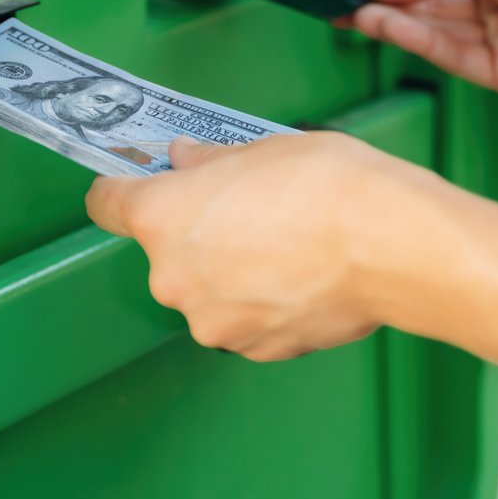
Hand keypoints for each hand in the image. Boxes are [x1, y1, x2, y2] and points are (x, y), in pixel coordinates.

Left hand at [85, 133, 442, 361]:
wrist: (390, 245)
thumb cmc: (329, 188)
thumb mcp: (262, 149)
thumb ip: (211, 161)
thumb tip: (188, 161)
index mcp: (164, 218)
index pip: (107, 203)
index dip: (120, 189)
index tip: (132, 183)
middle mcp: (174, 278)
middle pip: (166, 250)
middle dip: (197, 231)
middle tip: (247, 207)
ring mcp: (213, 321)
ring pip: (207, 289)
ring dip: (231, 270)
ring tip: (287, 243)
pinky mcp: (254, 349)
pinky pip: (244, 317)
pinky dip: (263, 300)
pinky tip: (302, 274)